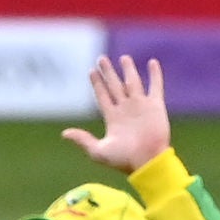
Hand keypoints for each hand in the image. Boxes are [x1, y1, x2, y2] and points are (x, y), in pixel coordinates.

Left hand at [60, 55, 171, 174]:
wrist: (147, 162)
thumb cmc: (123, 160)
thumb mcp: (98, 151)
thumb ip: (82, 140)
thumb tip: (64, 134)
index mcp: (112, 118)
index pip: (102, 96)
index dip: (97, 84)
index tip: (91, 71)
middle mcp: (125, 110)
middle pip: (114, 86)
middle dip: (108, 72)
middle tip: (101, 58)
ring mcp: (140, 106)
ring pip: (132, 82)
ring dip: (128, 70)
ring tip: (124, 58)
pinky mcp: (155, 106)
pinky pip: (155, 86)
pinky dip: (155, 74)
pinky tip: (152, 62)